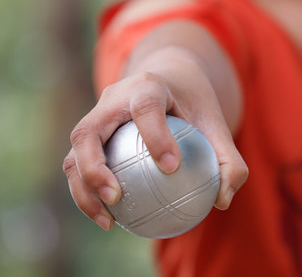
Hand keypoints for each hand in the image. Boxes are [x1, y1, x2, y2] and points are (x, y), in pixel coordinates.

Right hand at [63, 60, 247, 230]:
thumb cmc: (190, 104)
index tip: (171, 167)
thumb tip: (222, 200)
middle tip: (116, 199)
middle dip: (94, 167)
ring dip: (83, 189)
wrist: (163, 80)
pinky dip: (86, 194)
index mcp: (146, 86)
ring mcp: (94, 116)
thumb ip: (227, 159)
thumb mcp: (215, 122)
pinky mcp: (87, 136)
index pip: (145, 106)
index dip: (154, 134)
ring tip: (107, 221)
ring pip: (74, 152)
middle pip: (87, 131)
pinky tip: (109, 220)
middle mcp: (112, 99)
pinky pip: (77, 166)